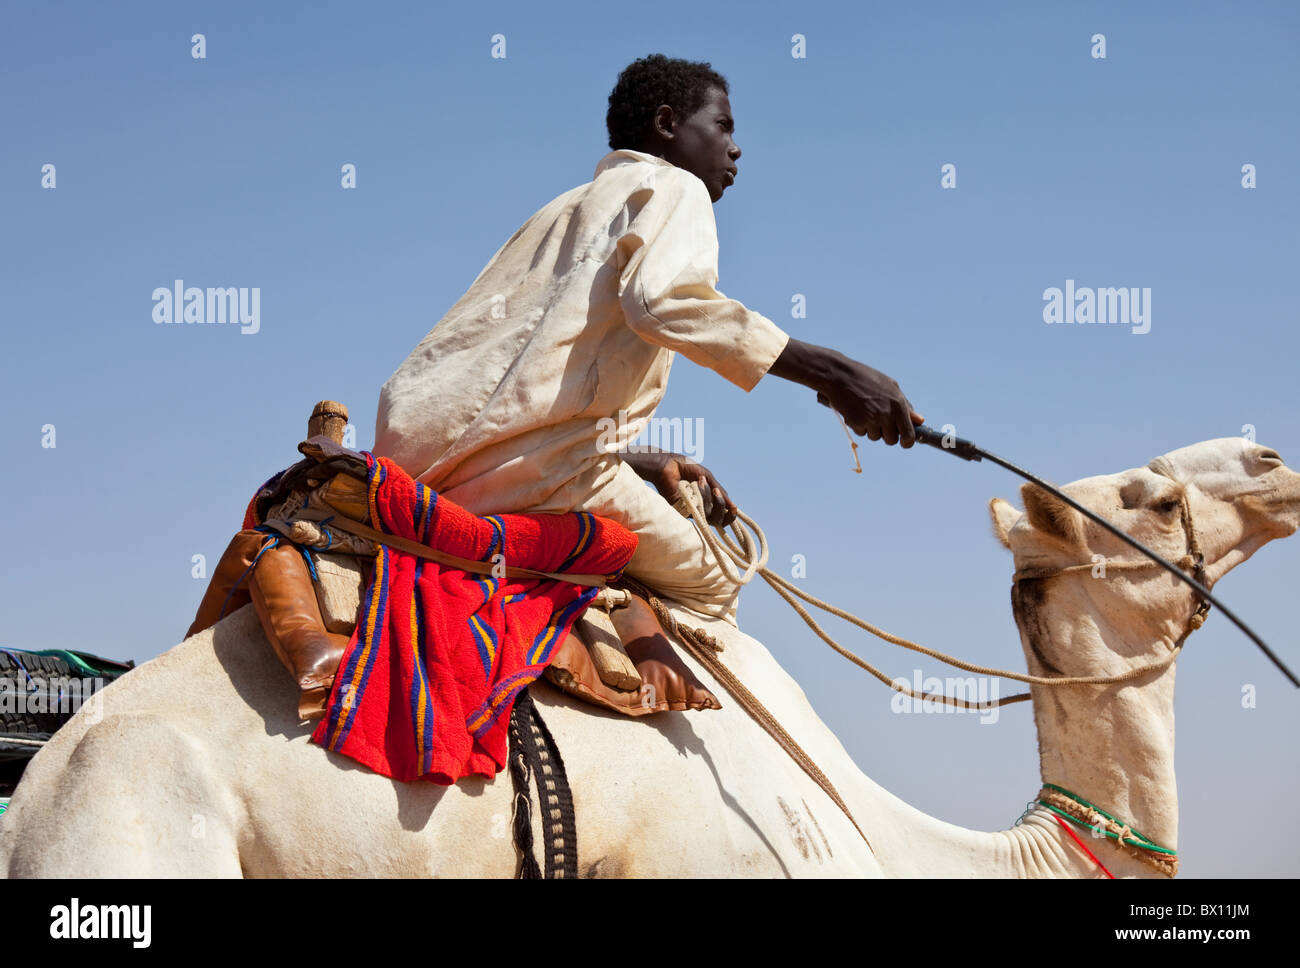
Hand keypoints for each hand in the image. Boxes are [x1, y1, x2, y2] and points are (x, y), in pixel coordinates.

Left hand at [622, 451, 737, 527]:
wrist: (669, 465)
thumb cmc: (686, 469)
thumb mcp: (708, 478)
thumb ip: (720, 492)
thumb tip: (733, 507)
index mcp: (709, 501)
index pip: (723, 516)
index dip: (731, 515)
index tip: (734, 508)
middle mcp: (701, 509)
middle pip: (720, 520)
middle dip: (721, 506)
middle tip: (716, 491)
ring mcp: (692, 511)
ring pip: (710, 516)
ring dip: (708, 496)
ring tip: (700, 481)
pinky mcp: (683, 511)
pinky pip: (698, 511)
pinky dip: (701, 497)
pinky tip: (695, 485)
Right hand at [769, 338, 922, 447]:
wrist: (840, 375)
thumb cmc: (866, 378)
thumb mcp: (890, 387)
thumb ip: (905, 405)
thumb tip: (919, 420)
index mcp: (898, 404)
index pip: (908, 433)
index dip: (908, 441)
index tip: (905, 442)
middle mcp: (887, 414)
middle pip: (891, 440)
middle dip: (886, 434)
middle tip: (879, 422)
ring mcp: (871, 419)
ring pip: (875, 437)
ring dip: (871, 429)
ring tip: (865, 411)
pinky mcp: (857, 423)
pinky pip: (861, 433)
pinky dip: (859, 426)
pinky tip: (855, 411)